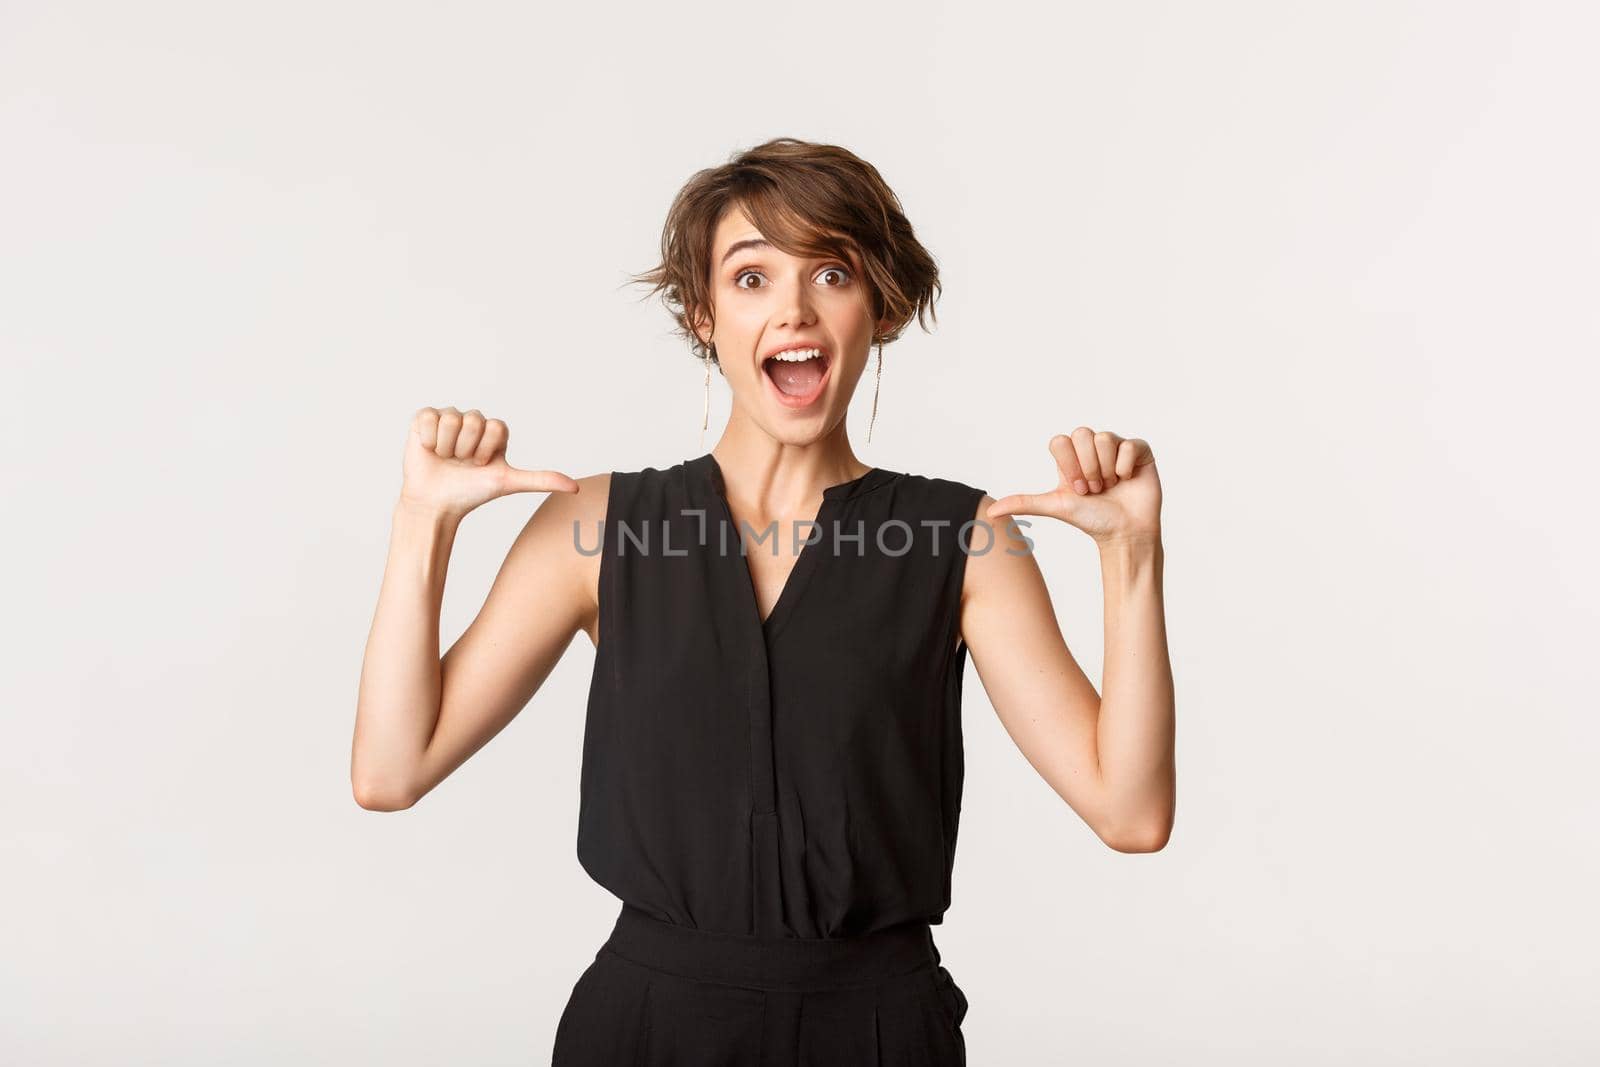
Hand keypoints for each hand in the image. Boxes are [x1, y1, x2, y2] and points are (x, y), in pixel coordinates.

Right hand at [399, 406, 578, 518]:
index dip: (486, 449)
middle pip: (474, 421)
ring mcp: (449, 417)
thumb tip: (575, 488)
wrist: (436, 503)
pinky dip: (429, 439)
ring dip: (447, 446)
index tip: (481, 464)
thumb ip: (541, 480)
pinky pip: (430, 417)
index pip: (496, 427)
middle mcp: (473, 421)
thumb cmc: (472, 492)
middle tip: (461, 463)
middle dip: (467, 449)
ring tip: (446, 458)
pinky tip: (430, 450)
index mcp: (494, 431)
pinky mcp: (425, 418)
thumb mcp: (508, 483)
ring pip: (452, 419)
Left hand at [986, 428, 1160, 544]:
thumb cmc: (1091, 520)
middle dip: (1087, 467)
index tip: (1076, 489)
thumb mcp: (1055, 506)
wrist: (1124, 533)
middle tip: (1094, 489)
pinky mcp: (1138, 450)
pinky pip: (1128, 444)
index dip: (1068, 464)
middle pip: (1082, 434)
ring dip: (1106, 469)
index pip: (1060, 440)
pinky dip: (1125, 467)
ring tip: (1111, 486)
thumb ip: (1024, 503)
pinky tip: (1127, 480)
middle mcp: (1092, 449)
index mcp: (1071, 457)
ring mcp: (1116, 447)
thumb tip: (989, 512)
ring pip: (1105, 438)